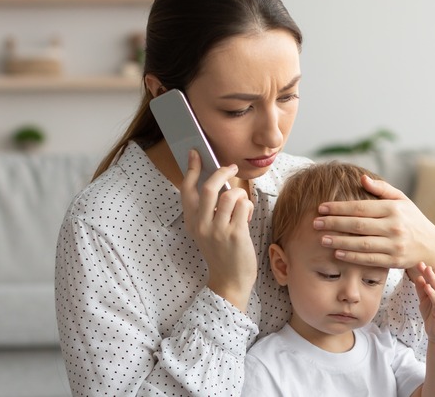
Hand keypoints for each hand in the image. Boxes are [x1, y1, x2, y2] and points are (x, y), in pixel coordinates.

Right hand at [180, 150, 256, 310]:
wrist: (230, 281)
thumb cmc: (223, 252)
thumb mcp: (208, 231)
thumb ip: (209, 210)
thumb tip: (219, 181)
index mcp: (192, 222)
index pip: (187, 190)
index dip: (191, 169)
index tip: (195, 153)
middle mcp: (201, 225)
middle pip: (209, 187)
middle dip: (222, 172)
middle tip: (231, 168)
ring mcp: (218, 230)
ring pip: (229, 195)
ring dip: (239, 194)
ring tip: (241, 204)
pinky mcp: (235, 234)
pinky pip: (243, 206)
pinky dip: (247, 206)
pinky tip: (246, 216)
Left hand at [313, 175, 434, 282]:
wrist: (431, 245)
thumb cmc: (410, 219)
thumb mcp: (401, 200)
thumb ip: (381, 189)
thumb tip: (362, 178)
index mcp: (393, 208)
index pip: (360, 207)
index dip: (339, 208)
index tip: (321, 208)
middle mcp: (394, 226)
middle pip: (358, 225)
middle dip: (334, 223)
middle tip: (315, 222)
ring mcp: (394, 245)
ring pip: (361, 243)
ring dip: (339, 241)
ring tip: (322, 239)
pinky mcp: (394, 260)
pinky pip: (369, 259)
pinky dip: (352, 256)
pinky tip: (337, 253)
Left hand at [414, 262, 434, 341]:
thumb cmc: (432, 316)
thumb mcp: (424, 301)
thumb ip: (422, 290)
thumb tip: (419, 277)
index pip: (432, 280)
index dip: (426, 272)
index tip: (419, 262)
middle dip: (429, 273)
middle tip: (422, 263)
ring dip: (432, 280)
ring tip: (426, 271)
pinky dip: (433, 294)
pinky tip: (428, 288)